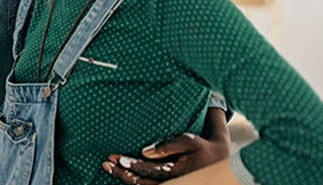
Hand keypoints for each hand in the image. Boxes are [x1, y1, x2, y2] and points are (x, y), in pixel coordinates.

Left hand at [102, 132, 230, 183]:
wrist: (217, 161)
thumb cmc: (200, 148)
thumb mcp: (189, 142)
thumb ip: (168, 146)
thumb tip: (145, 151)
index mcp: (178, 174)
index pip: (150, 172)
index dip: (132, 165)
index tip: (117, 158)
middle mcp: (172, 184)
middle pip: (141, 184)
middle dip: (122, 174)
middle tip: (106, 163)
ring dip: (122, 178)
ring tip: (107, 167)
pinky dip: (131, 181)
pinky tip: (118, 173)